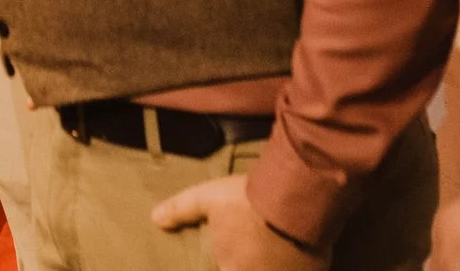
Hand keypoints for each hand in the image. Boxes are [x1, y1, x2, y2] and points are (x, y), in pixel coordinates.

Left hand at [151, 175, 321, 270]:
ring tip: (274, 250)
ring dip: (273, 262)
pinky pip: (303, 270)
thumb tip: (156, 219)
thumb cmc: (247, 201)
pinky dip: (298, 264)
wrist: (294, 196)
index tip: (231, 256)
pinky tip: (297, 254)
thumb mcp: (208, 199)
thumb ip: (182, 210)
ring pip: (274, 270)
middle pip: (251, 269)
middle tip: (258, 248)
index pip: (226, 269)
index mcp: (232, 270)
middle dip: (253, 261)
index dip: (228, 262)